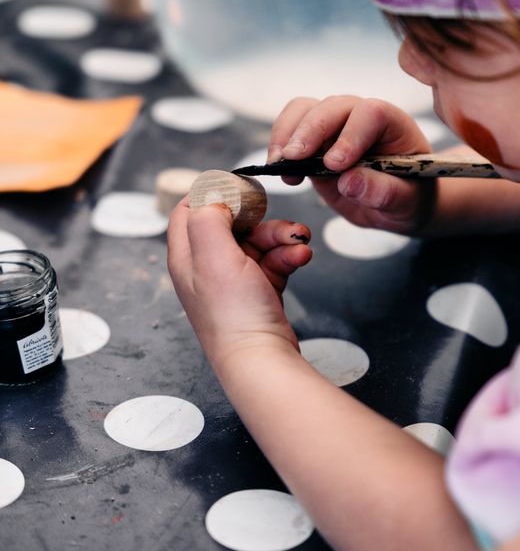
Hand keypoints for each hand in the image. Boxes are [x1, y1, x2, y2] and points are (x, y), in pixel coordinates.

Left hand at [167, 200, 311, 369]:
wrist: (263, 359)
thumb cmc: (234, 314)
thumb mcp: (213, 254)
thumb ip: (207, 215)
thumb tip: (213, 193)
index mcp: (186, 255)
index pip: (188, 209)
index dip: (213, 194)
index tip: (239, 191)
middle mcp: (206, 266)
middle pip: (231, 222)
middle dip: (260, 217)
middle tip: (275, 217)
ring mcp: (233, 279)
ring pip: (259, 239)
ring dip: (282, 236)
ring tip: (300, 241)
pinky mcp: (259, 290)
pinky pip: (275, 259)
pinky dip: (289, 254)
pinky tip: (301, 257)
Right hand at [268, 96, 435, 233]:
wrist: (397, 204)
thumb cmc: (410, 198)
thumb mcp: (407, 202)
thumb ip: (384, 192)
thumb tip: (349, 181)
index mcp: (394, 125)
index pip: (371, 114)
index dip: (351, 134)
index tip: (335, 164)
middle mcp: (362, 117)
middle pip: (332, 106)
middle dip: (309, 131)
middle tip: (292, 159)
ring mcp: (336, 126)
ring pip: (305, 109)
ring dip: (287, 133)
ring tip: (279, 164)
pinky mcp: (315, 141)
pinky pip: (291, 128)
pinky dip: (280, 144)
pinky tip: (279, 169)